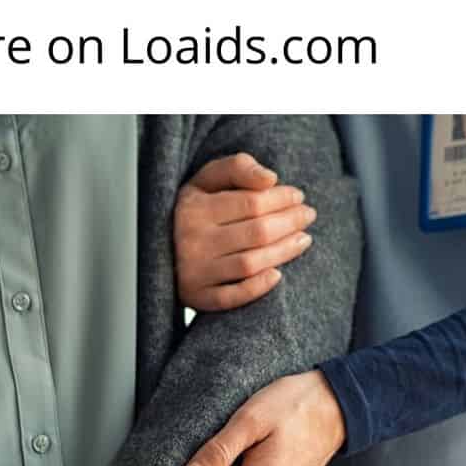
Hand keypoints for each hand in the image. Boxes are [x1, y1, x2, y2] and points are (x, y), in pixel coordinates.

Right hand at [174, 153, 315, 310]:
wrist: (157, 248)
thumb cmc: (193, 209)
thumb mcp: (206, 180)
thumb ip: (237, 168)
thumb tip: (271, 179)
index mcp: (193, 208)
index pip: (251, 202)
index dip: (282, 199)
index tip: (298, 196)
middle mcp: (191, 240)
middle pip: (257, 232)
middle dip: (290, 222)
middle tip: (308, 216)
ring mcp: (194, 272)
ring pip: (250, 263)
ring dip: (284, 251)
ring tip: (303, 239)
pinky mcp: (197, 297)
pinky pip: (232, 297)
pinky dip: (257, 288)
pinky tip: (278, 275)